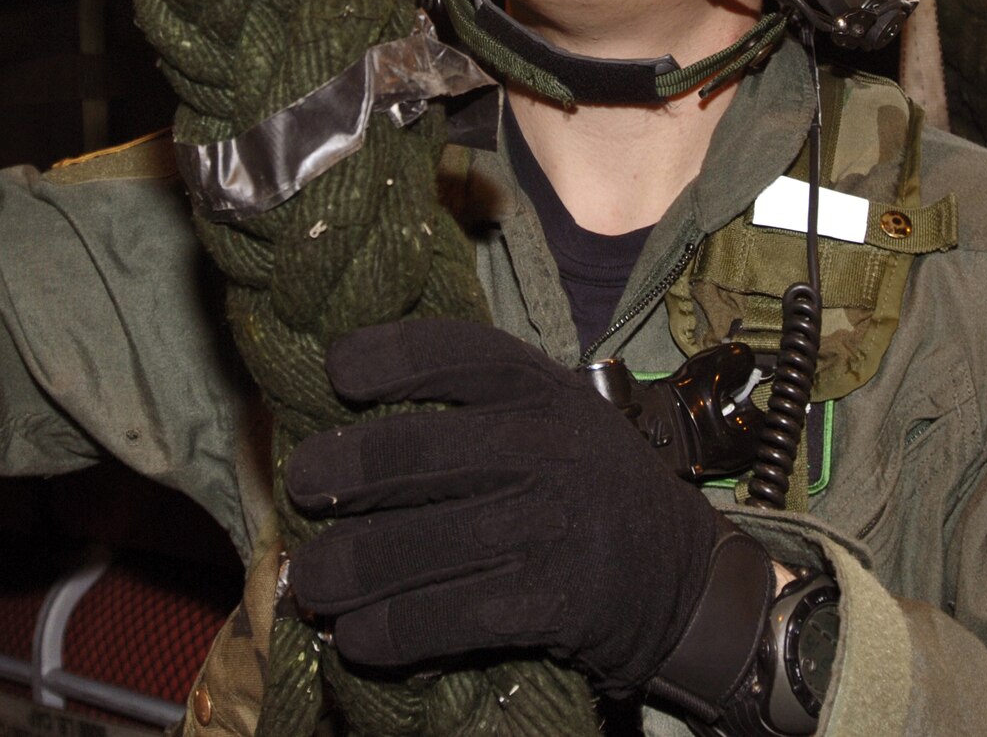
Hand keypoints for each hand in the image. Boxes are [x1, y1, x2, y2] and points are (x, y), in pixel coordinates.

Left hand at [285, 319, 766, 702]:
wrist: (685, 579)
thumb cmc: (592, 485)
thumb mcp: (556, 414)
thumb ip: (476, 404)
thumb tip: (352, 415)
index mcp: (538, 388)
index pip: (446, 351)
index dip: (379, 356)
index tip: (336, 372)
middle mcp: (540, 445)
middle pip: (402, 452)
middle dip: (328, 475)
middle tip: (302, 489)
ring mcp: (543, 525)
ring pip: (404, 547)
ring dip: (336, 571)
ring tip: (308, 584)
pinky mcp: (545, 601)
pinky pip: (437, 617)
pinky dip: (382, 632)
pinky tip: (356, 636)